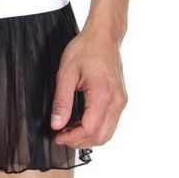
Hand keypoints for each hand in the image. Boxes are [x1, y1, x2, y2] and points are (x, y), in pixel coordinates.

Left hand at [49, 28, 127, 149]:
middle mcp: (116, 101)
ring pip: (108, 133)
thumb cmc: (86, 48)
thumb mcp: (66, 72)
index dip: (72, 138)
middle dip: (80, 142)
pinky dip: (96, 129)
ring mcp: (121, 101)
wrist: (104, 35)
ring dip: (88, 137)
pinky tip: (81, 122)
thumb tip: (57, 124)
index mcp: (103, 94)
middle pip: (101, 137)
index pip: (90, 129)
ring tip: (69, 130)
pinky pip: (111, 123)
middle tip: (62, 136)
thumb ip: (62, 100)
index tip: (57, 136)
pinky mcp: (121, 99)